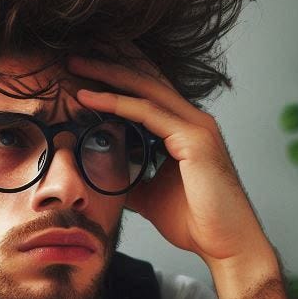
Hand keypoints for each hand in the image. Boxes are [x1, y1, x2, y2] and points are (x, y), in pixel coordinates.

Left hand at [68, 53, 270, 266]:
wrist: (225, 244)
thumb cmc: (195, 222)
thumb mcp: (150, 196)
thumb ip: (131, 180)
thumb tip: (103, 177)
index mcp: (185, 128)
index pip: (148, 90)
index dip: (117, 75)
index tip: (82, 70)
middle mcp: (193, 119)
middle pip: (145, 78)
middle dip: (109, 62)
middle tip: (72, 55)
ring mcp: (196, 125)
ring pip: (145, 87)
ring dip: (107, 74)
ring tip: (73, 67)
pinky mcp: (194, 139)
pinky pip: (147, 112)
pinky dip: (116, 103)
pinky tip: (89, 98)